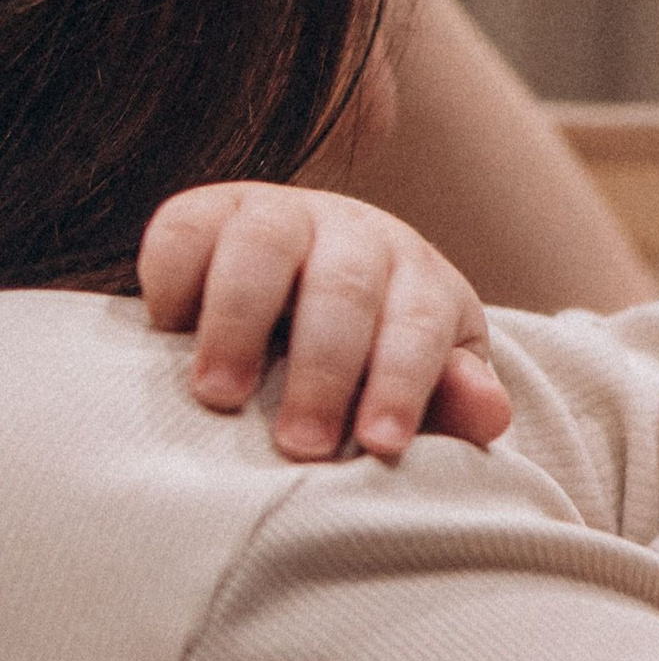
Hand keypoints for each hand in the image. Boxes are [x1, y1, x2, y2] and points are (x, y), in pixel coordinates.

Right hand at [139, 181, 512, 464]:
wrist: (302, 293)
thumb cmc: (375, 360)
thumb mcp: (426, 385)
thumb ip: (454, 402)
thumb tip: (488, 413)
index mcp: (419, 278)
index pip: (420, 324)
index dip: (402, 383)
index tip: (380, 445)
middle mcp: (353, 234)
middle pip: (344, 290)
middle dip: (323, 370)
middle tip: (300, 446)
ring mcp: (276, 215)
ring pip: (262, 249)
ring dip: (239, 324)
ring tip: (219, 398)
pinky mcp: (204, 214)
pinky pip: (183, 231)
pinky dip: (173, 279)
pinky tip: (168, 336)